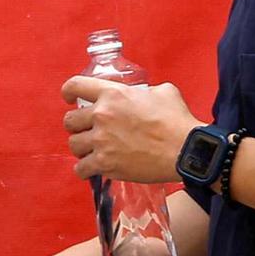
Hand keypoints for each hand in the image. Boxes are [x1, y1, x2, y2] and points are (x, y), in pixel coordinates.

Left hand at [61, 73, 196, 182]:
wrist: (185, 150)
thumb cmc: (177, 120)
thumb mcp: (163, 92)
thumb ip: (144, 91)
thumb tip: (143, 96)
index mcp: (113, 94)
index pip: (75, 86)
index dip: (68, 92)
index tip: (70, 99)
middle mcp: (102, 116)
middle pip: (69, 120)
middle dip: (76, 125)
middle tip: (87, 130)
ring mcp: (102, 141)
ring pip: (73, 145)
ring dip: (81, 147)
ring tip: (91, 150)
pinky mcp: (106, 164)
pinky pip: (81, 169)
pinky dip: (85, 169)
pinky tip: (92, 168)